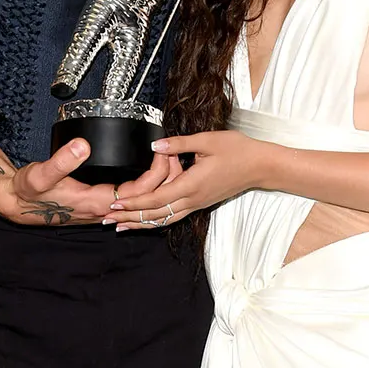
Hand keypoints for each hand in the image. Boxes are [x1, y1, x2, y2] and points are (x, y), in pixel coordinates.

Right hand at [0, 136, 185, 225]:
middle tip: (176, 151)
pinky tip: (151, 174)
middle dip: (166, 177)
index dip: (157, 171)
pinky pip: (132, 198)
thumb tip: (82, 146)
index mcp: (98, 201)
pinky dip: (146, 186)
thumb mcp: (40, 175)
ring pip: (142, 200)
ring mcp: (104, 208)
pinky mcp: (100, 203)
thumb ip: (61, 161)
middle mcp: (105, 209)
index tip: (164, 149)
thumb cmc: (29, 191)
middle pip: (148, 198)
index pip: (141, 191)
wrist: (18, 204)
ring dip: (159, 182)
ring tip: (170, 159)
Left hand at [103, 130, 263, 230]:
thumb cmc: (237, 150)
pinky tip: (146, 221)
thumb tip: (154, 146)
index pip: (156, 198)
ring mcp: (197, 204)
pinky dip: (156, 220)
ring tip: (121, 227)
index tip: (115, 203)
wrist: (260, 166)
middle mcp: (193, 199)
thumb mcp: (208, 140)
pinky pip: (174, 216)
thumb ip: (179, 144)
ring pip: (164, 220)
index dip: (134, 202)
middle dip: (130, 218)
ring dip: (141, 224)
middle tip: (107, 220)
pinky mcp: (201, 203)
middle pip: (156, 214)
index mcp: (192, 185)